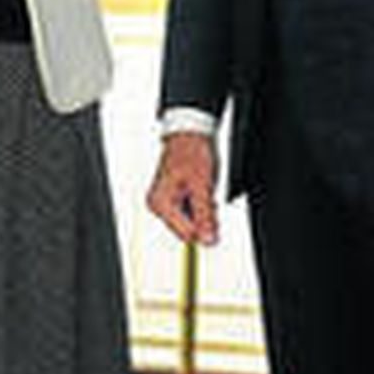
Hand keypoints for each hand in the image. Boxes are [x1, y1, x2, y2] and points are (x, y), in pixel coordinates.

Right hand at [147, 131, 219, 245]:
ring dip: (202, 210)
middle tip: (209, 197)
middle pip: (187, 229)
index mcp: (161, 204)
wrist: (189, 133)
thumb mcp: (202, 186)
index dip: (204, 229)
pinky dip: (199, 204)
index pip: (186, 234)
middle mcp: (158, 206)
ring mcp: (164, 202)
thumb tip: (208, 239)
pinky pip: (189, 210)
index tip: (215, 218)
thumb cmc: (191, 152)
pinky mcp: (172, 197)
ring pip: (190, 220)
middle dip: (203, 217)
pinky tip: (201, 190)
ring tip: (204, 190)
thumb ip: (205, 215)